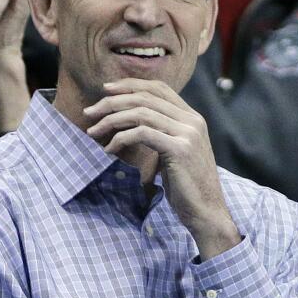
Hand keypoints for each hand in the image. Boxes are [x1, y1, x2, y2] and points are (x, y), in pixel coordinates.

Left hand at [84, 78, 241, 258]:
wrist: (207, 212)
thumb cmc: (187, 187)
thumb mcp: (176, 153)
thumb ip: (162, 133)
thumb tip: (132, 123)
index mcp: (192, 118)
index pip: (159, 88)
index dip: (131, 85)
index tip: (106, 90)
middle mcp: (192, 121)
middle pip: (146, 97)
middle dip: (113, 101)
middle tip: (90, 112)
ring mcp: (188, 134)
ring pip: (141, 113)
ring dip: (111, 120)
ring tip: (94, 131)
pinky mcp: (180, 149)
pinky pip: (142, 133)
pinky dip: (121, 138)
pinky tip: (110, 149)